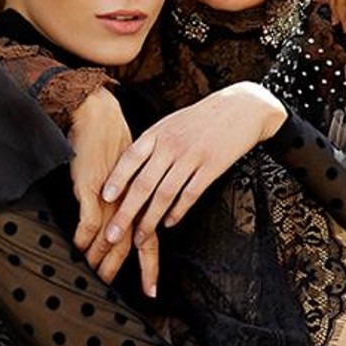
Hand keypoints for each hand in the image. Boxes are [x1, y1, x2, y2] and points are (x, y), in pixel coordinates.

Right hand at [68, 88, 157, 294]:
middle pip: (133, 244)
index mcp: (139, 200)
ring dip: (102, 261)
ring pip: (110, 238)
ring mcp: (110, 196)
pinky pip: (88, 220)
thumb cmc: (112, 144)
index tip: (152, 289)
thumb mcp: (126, 176)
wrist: (99, 117)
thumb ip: (127, 201)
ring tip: (96, 279)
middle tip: (135, 292)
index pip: (148, 238)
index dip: (151, 265)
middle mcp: (128, 201)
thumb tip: (124, 224)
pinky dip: (83, 238)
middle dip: (134, 270)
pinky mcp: (91, 188)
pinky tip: (77, 250)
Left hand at [101, 82, 286, 247]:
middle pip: (144, 183)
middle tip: (113, 234)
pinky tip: (169, 223)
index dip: (116, 179)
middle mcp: (172, 144)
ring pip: (165, 194)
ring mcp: (192, 156)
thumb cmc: (202, 117)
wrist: (241, 107)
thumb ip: (151, 143)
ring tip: (141, 238)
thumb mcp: (171, 122)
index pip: (131, 157)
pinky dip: (178, 211)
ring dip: (150, 220)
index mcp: (159, 131)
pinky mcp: (212, 167)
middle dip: (126, 213)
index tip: (104, 199)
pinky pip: (190, 194)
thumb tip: (126, 170)